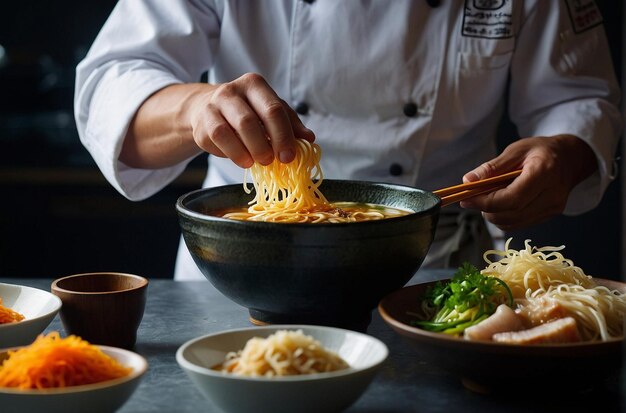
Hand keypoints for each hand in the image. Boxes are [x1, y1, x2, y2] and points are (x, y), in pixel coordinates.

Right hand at [122, 73, 313, 168]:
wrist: (208, 110)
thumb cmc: (247, 111)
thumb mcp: (270, 113)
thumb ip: (290, 124)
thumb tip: (309, 138)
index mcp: (255, 85)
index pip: (273, 110)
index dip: (284, 135)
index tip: (289, 156)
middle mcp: (232, 90)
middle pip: (251, 120)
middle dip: (266, 145)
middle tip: (274, 162)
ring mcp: (214, 104)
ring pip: (232, 130)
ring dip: (249, 150)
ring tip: (259, 162)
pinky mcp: (203, 121)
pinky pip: (218, 139)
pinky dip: (234, 153)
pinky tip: (244, 161)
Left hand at [459, 135, 596, 230]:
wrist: (570, 159)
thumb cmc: (540, 151)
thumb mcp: (515, 150)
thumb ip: (492, 167)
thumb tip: (468, 181)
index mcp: (544, 173)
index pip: (511, 199)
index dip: (485, 202)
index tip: (466, 198)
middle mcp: (552, 195)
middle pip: (511, 214)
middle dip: (486, 209)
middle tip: (472, 198)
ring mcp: (553, 208)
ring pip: (513, 223)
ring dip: (493, 215)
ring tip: (487, 198)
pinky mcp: (549, 215)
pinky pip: (519, 224)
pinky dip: (503, 218)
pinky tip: (500, 204)